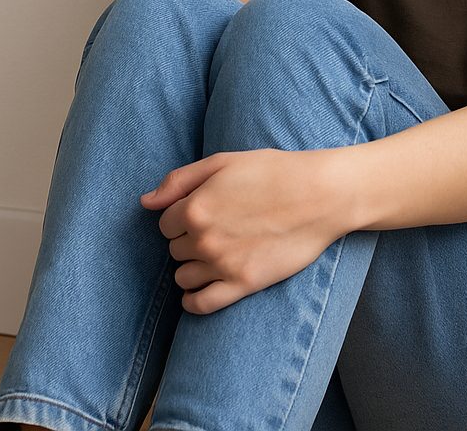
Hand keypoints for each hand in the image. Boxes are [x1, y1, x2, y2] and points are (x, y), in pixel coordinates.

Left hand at [139, 147, 354, 314]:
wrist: (321, 195)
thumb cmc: (273, 172)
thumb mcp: (222, 162)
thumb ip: (178, 181)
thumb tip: (145, 202)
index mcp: (195, 207)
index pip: (164, 223)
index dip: (180, 217)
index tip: (202, 213)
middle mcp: (203, 239)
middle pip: (174, 249)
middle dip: (188, 240)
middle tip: (216, 230)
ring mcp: (222, 265)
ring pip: (183, 277)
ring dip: (192, 268)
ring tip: (214, 256)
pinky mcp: (243, 285)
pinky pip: (201, 305)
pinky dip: (193, 301)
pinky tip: (197, 293)